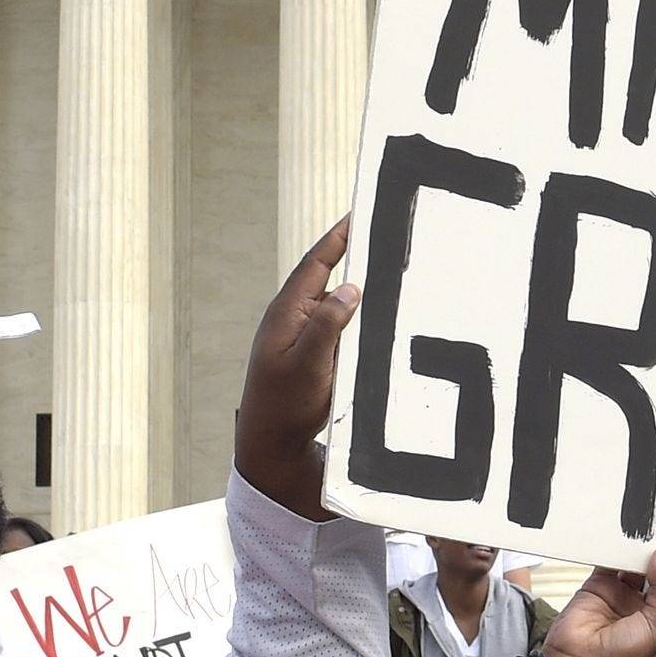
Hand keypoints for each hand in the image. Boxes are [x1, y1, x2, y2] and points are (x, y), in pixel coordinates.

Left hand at [233, 219, 360, 521]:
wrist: (270, 444)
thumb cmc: (284, 406)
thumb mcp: (307, 364)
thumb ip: (327, 324)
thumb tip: (349, 287)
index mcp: (287, 312)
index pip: (316, 263)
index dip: (338, 237)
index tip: (358, 212)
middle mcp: (293, 318)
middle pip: (326, 276)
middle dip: (351, 253)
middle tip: (379, 232)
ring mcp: (301, 336)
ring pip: (334, 302)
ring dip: (357, 285)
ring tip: (384, 266)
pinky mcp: (311, 355)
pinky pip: (338, 325)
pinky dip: (356, 314)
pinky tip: (376, 314)